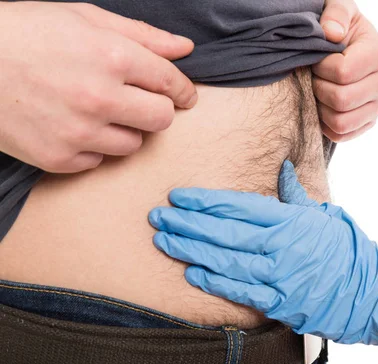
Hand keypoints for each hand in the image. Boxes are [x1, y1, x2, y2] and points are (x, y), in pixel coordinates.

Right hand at [0, 2, 197, 172]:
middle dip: (156, 109)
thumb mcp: (83, 19)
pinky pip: (98, 162)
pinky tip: (72, 126)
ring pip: (133, 144)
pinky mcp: (57, 158)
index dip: (183, 90)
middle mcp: (100, 98)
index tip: (185, 96)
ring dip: (124, 129)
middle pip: (161, 120)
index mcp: (111, 57)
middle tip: (138, 101)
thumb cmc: (24, 32)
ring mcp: (78, 132)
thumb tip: (184, 49)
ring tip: (97, 111)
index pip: (170, 83)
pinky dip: (92, 147)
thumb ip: (142, 36)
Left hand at [149, 161, 377, 359]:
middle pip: (225, 232)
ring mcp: (279, 276)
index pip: (240, 206)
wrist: (372, 293)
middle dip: (188, 223)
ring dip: (191, 250)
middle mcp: (281, 247)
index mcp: (292, 221)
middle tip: (158, 216)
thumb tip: (282, 169)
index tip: (180, 196)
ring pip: (225, 260)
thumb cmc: (348, 251)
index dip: (206, 201)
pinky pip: (240, 290)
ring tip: (165, 240)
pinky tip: (191, 271)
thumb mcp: (325, 215)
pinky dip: (214, 281)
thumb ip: (297, 195)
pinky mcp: (279, 302)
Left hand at [314, 0, 377, 141]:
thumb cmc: (338, 27)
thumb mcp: (338, 8)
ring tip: (319, 90)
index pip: (343, 73)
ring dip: (321, 108)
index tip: (317, 59)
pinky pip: (341, 135)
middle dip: (319, 88)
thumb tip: (332, 34)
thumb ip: (335, 13)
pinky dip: (325, 124)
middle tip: (315, 77)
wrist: (342, 47)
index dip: (321, 68)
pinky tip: (323, 105)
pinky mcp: (368, 122)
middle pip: (342, 100)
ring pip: (341, 122)